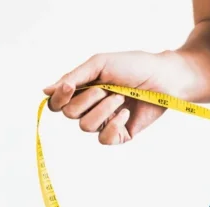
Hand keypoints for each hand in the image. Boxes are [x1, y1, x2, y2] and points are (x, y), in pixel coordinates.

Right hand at [43, 50, 187, 144]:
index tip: (70, 88)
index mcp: (83, 90)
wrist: (164, 78)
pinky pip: (104, 139)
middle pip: (69, 114)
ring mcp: (104, 122)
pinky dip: (114, 125)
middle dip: (88, 99)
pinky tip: (126, 114)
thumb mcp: (100, 65)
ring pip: (85, 126)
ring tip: (122, 97)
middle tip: (108, 88)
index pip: (57, 103)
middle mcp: (91, 107)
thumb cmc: (134, 66)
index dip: (59, 98)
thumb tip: (45, 91)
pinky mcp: (119, 135)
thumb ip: (74, 77)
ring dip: (103, 109)